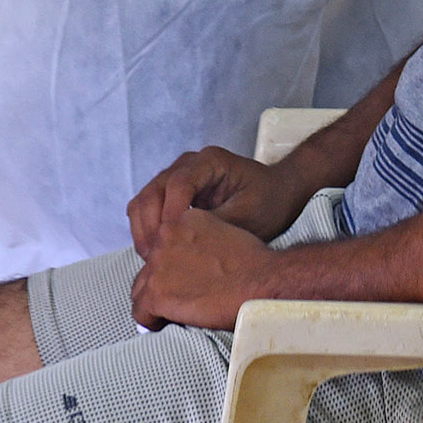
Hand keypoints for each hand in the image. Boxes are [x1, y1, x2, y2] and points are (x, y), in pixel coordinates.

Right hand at [126, 147, 311, 255]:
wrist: (279, 194)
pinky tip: (157, 254)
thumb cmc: (269, 202)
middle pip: (153, 191)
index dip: (170, 215)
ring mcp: (178, 177)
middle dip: (150, 227)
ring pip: (144, 201)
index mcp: (211, 162)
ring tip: (153, 261)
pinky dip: (147, 231)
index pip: (178, 184)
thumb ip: (216, 227)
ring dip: (144, 231)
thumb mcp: (248, 218)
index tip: (170, 242)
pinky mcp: (173, 194)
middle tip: (156, 259)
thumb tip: (184, 246)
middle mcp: (189, 164)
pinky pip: (149, 210)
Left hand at [130, 206, 275, 330]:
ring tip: (178, 314)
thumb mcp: (223, 232)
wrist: (263, 281)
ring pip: (141, 291)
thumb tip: (191, 263)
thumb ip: (199, 241)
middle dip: (162, 286)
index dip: (173, 269)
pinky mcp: (158, 294)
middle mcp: (165, 238)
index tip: (186, 281)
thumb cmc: (254, 263)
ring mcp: (158, 266)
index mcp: (181, 220)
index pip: (162, 247)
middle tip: (184, 301)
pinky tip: (170, 324)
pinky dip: (152, 322)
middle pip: (148, 269)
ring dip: (156, 304)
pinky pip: (141, 314)